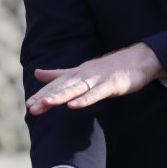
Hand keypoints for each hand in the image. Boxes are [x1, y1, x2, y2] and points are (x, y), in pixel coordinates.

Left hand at [26, 42, 163, 114]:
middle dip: (46, 97)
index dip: (42, 94)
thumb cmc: (109, 68)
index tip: (28, 104)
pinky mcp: (111, 85)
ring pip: (76, 89)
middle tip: (31, 107)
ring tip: (45, 103)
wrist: (137, 60)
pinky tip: (74, 105)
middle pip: (63, 88)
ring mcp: (97, 79)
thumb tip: (36, 73)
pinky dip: (85, 99)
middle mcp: (84, 75)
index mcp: (77, 74)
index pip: (57, 85)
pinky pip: (96, 94)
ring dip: (60, 96)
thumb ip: (59, 74)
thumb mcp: (81, 71)